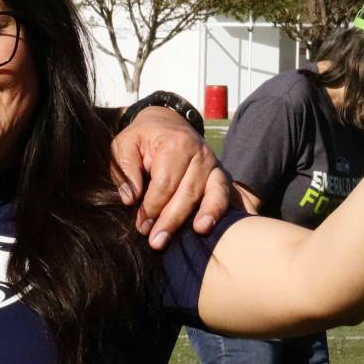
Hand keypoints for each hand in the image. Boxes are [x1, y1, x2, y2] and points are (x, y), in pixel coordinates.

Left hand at [111, 106, 233, 249]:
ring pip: (214, 192)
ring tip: (200, 231)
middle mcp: (200, 154)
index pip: (165, 183)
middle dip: (172, 220)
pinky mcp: (221, 175)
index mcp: (176, 145)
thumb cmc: (143, 137)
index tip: (142, 226)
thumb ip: (125, 169)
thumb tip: (131, 198)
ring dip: (208, 214)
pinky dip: (235, 208)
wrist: (167, 121)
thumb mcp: (124, 144)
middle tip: (157, 242)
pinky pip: (229, 193)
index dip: (152, 207)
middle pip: (188, 192)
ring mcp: (214, 165)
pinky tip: (238, 225)